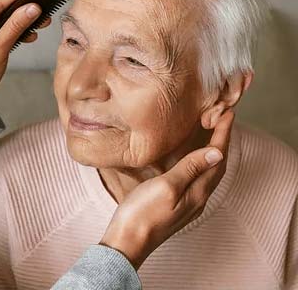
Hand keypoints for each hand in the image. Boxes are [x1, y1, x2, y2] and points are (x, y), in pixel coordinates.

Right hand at [99, 109, 234, 269]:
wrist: (128, 241)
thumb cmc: (143, 214)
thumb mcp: (167, 187)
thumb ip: (191, 169)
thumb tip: (217, 153)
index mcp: (197, 192)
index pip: (217, 158)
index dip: (223, 135)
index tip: (227, 113)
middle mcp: (197, 197)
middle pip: (217, 164)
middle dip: (222, 140)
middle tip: (222, 119)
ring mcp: (188, 201)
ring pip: (208, 171)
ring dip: (213, 150)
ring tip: (212, 132)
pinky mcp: (177, 202)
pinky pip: (197, 176)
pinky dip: (200, 161)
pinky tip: (192, 157)